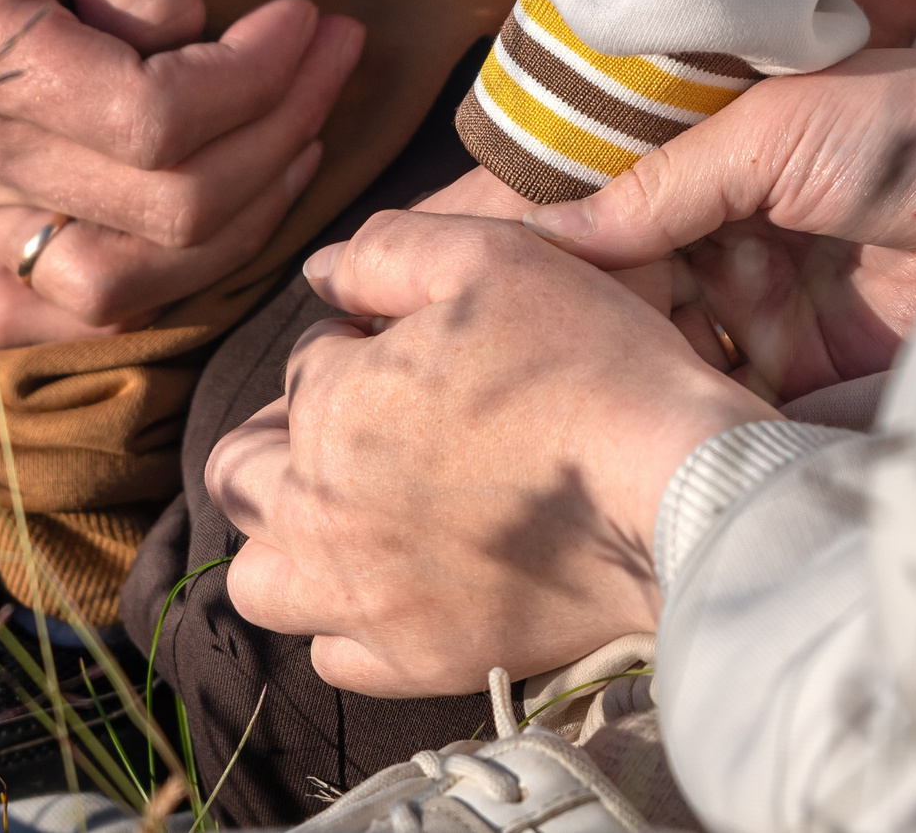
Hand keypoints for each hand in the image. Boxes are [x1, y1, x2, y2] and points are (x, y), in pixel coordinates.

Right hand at [0, 0, 363, 345]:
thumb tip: (203, 56)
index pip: (152, 122)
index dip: (258, 80)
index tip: (305, 14)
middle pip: (158, 213)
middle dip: (277, 137)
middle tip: (332, 55)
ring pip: (115, 290)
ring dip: (234, 225)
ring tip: (296, 136)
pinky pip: (53, 310)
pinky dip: (151, 282)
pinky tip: (221, 207)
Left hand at [206, 213, 772, 695]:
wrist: (675, 493)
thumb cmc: (588, 363)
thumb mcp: (490, 256)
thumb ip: (384, 251)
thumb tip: (319, 273)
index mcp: (330, 405)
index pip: (302, 364)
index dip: (355, 345)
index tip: (420, 351)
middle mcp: (320, 511)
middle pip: (240, 474)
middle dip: (283, 437)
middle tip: (362, 424)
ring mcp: (363, 599)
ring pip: (262, 579)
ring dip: (289, 538)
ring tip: (355, 511)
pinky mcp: (416, 662)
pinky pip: (332, 656)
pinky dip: (346, 621)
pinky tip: (396, 582)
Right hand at [529, 50, 915, 402]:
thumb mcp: (776, 127)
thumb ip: (661, 182)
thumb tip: (550, 235)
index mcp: (732, 160)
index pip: (623, 202)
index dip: (567, 232)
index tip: (501, 263)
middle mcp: (747, 237)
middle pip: (637, 285)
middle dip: (588, 311)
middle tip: (528, 336)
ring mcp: (780, 315)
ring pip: (670, 352)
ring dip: (629, 366)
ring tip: (571, 381)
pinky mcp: (816, 387)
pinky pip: (730, 408)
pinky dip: (686, 415)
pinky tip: (640, 419)